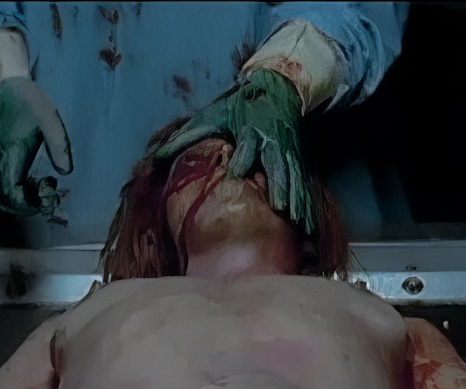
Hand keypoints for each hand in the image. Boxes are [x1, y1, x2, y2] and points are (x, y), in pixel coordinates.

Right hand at [0, 77, 73, 219]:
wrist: (0, 84)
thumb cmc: (25, 100)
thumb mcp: (47, 118)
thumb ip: (58, 144)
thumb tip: (65, 171)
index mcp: (10, 155)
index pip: (9, 193)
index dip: (25, 205)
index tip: (44, 198)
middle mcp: (0, 161)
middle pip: (4, 198)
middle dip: (25, 206)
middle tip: (47, 197)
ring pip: (4, 192)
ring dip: (23, 198)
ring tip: (44, 188)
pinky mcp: (1, 156)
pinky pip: (6, 182)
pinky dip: (20, 188)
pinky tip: (37, 178)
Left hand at [153, 69, 314, 234]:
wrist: (276, 88)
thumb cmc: (239, 105)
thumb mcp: (213, 114)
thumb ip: (187, 135)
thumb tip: (157, 155)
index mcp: (250, 129)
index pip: (247, 143)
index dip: (243, 156)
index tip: (238, 172)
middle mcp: (271, 141)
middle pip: (277, 165)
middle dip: (280, 187)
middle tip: (281, 209)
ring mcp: (286, 152)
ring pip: (294, 178)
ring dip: (298, 201)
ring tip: (300, 224)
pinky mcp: (296, 159)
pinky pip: (302, 185)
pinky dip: (306, 204)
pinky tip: (308, 224)